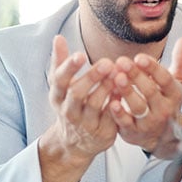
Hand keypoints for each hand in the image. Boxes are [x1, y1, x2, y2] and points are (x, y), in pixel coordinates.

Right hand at [46, 35, 117, 158]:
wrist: (76, 143)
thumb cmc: (71, 106)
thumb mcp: (61, 87)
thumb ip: (60, 62)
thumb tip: (58, 38)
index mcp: (57, 97)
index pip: (59, 81)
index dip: (69, 68)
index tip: (80, 55)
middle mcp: (69, 111)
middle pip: (77, 94)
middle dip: (92, 77)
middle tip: (107, 62)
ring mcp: (85, 124)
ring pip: (95, 105)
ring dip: (107, 88)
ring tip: (118, 73)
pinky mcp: (102, 132)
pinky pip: (110, 117)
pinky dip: (117, 103)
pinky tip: (123, 90)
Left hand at [108, 37, 181, 156]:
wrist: (164, 135)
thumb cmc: (168, 101)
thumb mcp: (178, 82)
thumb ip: (181, 61)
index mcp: (174, 94)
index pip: (165, 79)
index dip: (153, 68)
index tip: (139, 57)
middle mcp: (164, 109)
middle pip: (150, 91)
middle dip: (136, 76)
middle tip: (122, 62)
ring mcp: (149, 121)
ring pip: (138, 106)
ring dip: (126, 92)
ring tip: (116, 77)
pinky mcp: (134, 131)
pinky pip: (126, 122)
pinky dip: (118, 113)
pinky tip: (111, 101)